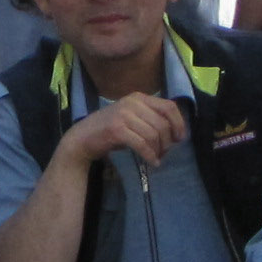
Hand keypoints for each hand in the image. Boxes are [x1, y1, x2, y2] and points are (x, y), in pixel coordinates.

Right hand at [68, 92, 188, 170]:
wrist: (82, 138)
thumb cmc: (109, 130)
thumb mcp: (132, 119)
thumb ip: (150, 119)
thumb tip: (175, 132)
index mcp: (138, 98)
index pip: (168, 106)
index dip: (178, 123)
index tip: (180, 138)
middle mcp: (132, 103)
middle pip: (163, 123)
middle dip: (167, 142)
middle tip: (164, 153)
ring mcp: (123, 115)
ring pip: (154, 135)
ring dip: (159, 150)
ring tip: (157, 158)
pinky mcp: (117, 129)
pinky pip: (142, 145)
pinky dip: (150, 156)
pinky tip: (152, 163)